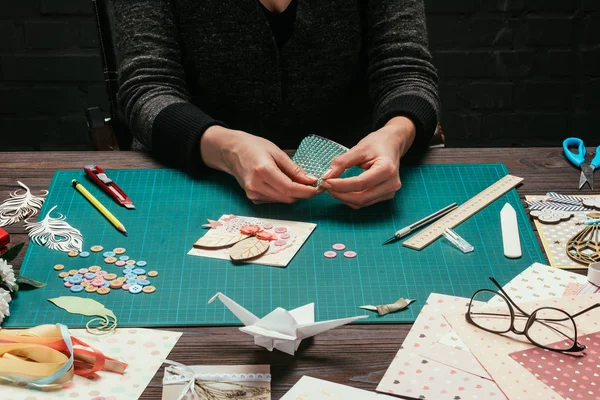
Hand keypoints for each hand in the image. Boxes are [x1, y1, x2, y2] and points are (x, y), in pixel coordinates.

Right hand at [200, 126, 317, 203]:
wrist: (231, 151)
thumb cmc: (253, 147)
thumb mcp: (277, 152)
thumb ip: (294, 169)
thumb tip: (311, 180)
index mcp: (263, 171)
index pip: (290, 188)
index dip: (307, 191)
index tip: (318, 188)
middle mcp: (256, 185)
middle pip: (288, 197)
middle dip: (303, 193)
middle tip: (313, 184)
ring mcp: (252, 194)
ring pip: (282, 201)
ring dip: (294, 194)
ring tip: (299, 182)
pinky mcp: (252, 198)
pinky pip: (275, 200)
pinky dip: (283, 194)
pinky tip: (284, 184)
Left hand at [320, 117, 415, 208]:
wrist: (392, 145)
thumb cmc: (377, 144)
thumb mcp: (359, 148)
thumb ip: (342, 162)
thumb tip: (327, 176)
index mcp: (387, 169)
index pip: (361, 183)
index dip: (341, 185)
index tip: (326, 181)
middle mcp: (391, 184)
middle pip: (361, 198)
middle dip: (340, 194)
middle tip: (326, 186)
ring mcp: (390, 192)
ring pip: (362, 203)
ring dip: (344, 198)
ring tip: (332, 187)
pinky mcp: (385, 195)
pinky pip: (365, 202)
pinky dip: (350, 199)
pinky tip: (342, 190)